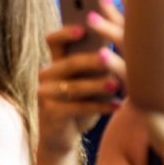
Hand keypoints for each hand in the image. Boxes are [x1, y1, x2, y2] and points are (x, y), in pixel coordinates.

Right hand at [38, 0, 125, 153]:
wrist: (61, 135)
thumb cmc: (80, 102)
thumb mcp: (86, 80)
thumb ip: (94, 63)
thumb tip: (117, 44)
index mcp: (55, 62)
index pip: (54, 40)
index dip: (66, 33)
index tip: (84, 29)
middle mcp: (47, 75)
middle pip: (69, 63)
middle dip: (91, 60)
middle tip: (108, 56)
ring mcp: (46, 94)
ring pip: (73, 87)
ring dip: (96, 85)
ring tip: (115, 84)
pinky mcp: (51, 113)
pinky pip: (77, 108)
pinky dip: (99, 107)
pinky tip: (117, 105)